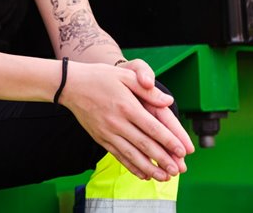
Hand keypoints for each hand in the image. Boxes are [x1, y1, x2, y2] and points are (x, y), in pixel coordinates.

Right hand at [60, 61, 192, 181]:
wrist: (70, 86)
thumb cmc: (100, 77)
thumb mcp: (124, 75)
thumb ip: (147, 90)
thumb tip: (168, 102)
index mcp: (126, 106)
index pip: (152, 127)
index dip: (168, 140)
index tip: (182, 151)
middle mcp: (117, 122)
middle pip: (144, 144)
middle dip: (163, 159)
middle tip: (178, 170)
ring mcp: (107, 132)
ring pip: (132, 154)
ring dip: (149, 168)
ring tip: (164, 177)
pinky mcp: (100, 138)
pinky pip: (118, 156)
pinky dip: (132, 167)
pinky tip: (143, 175)